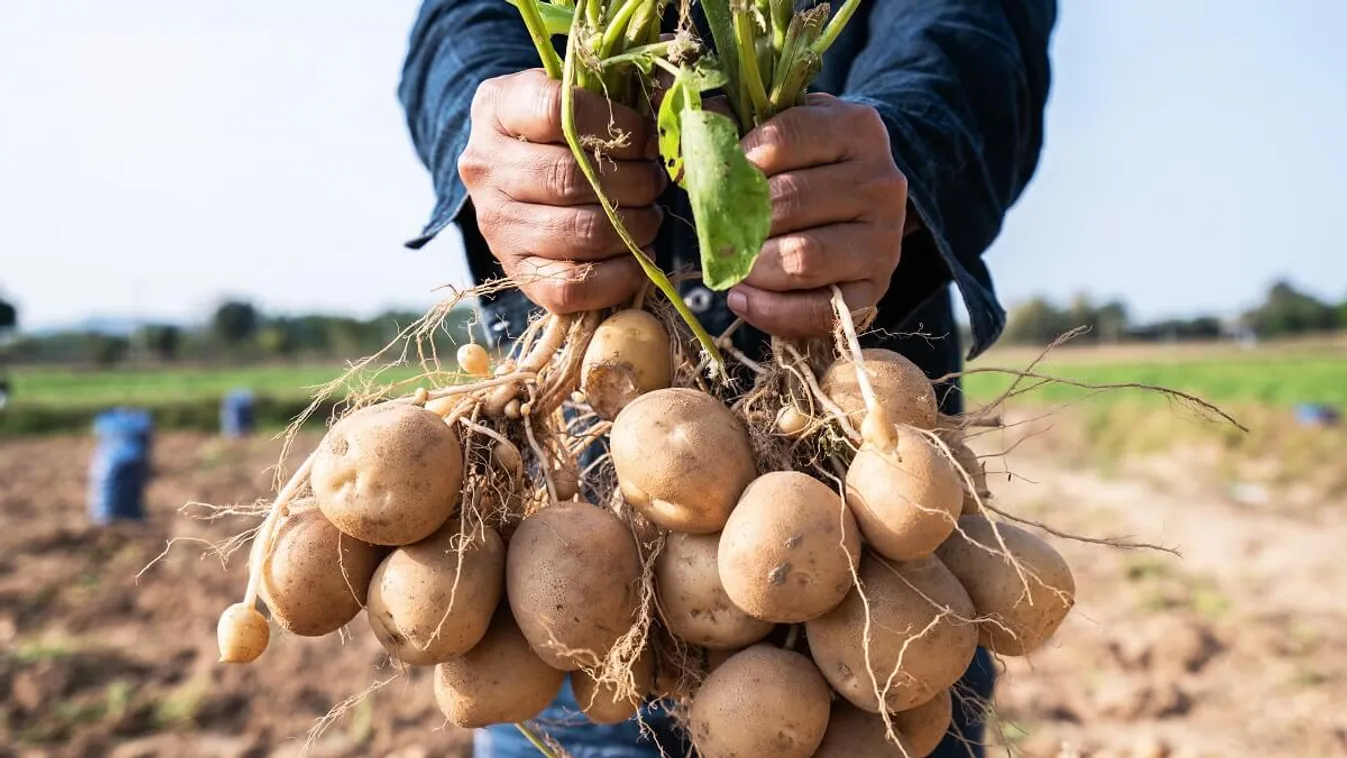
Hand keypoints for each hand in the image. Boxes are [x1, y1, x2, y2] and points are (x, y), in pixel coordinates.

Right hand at [459, 70, 667, 312]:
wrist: (517, 174)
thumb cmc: (562, 129)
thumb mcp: (578, 92)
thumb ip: (622, 89)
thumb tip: (677, 103)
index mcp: (498, 108)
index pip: (558, 111)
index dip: (619, 128)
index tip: (647, 140)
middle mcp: (486, 166)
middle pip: (572, 178)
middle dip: (635, 182)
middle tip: (654, 182)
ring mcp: (496, 223)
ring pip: (580, 232)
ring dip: (634, 227)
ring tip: (648, 217)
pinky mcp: (516, 271)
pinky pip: (570, 286)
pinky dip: (618, 276)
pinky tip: (637, 257)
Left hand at [727, 94, 908, 337]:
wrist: (860, 205)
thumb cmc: (807, 164)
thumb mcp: (782, 129)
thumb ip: (737, 122)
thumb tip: (697, 126)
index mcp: (856, 129)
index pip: (785, 138)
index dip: (739, 159)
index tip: (719, 175)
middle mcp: (880, 181)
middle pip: (789, 202)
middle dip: (738, 221)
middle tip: (715, 229)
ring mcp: (884, 239)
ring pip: (803, 258)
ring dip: (753, 266)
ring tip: (734, 263)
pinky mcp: (875, 287)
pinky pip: (818, 310)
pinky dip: (770, 310)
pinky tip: (742, 297)